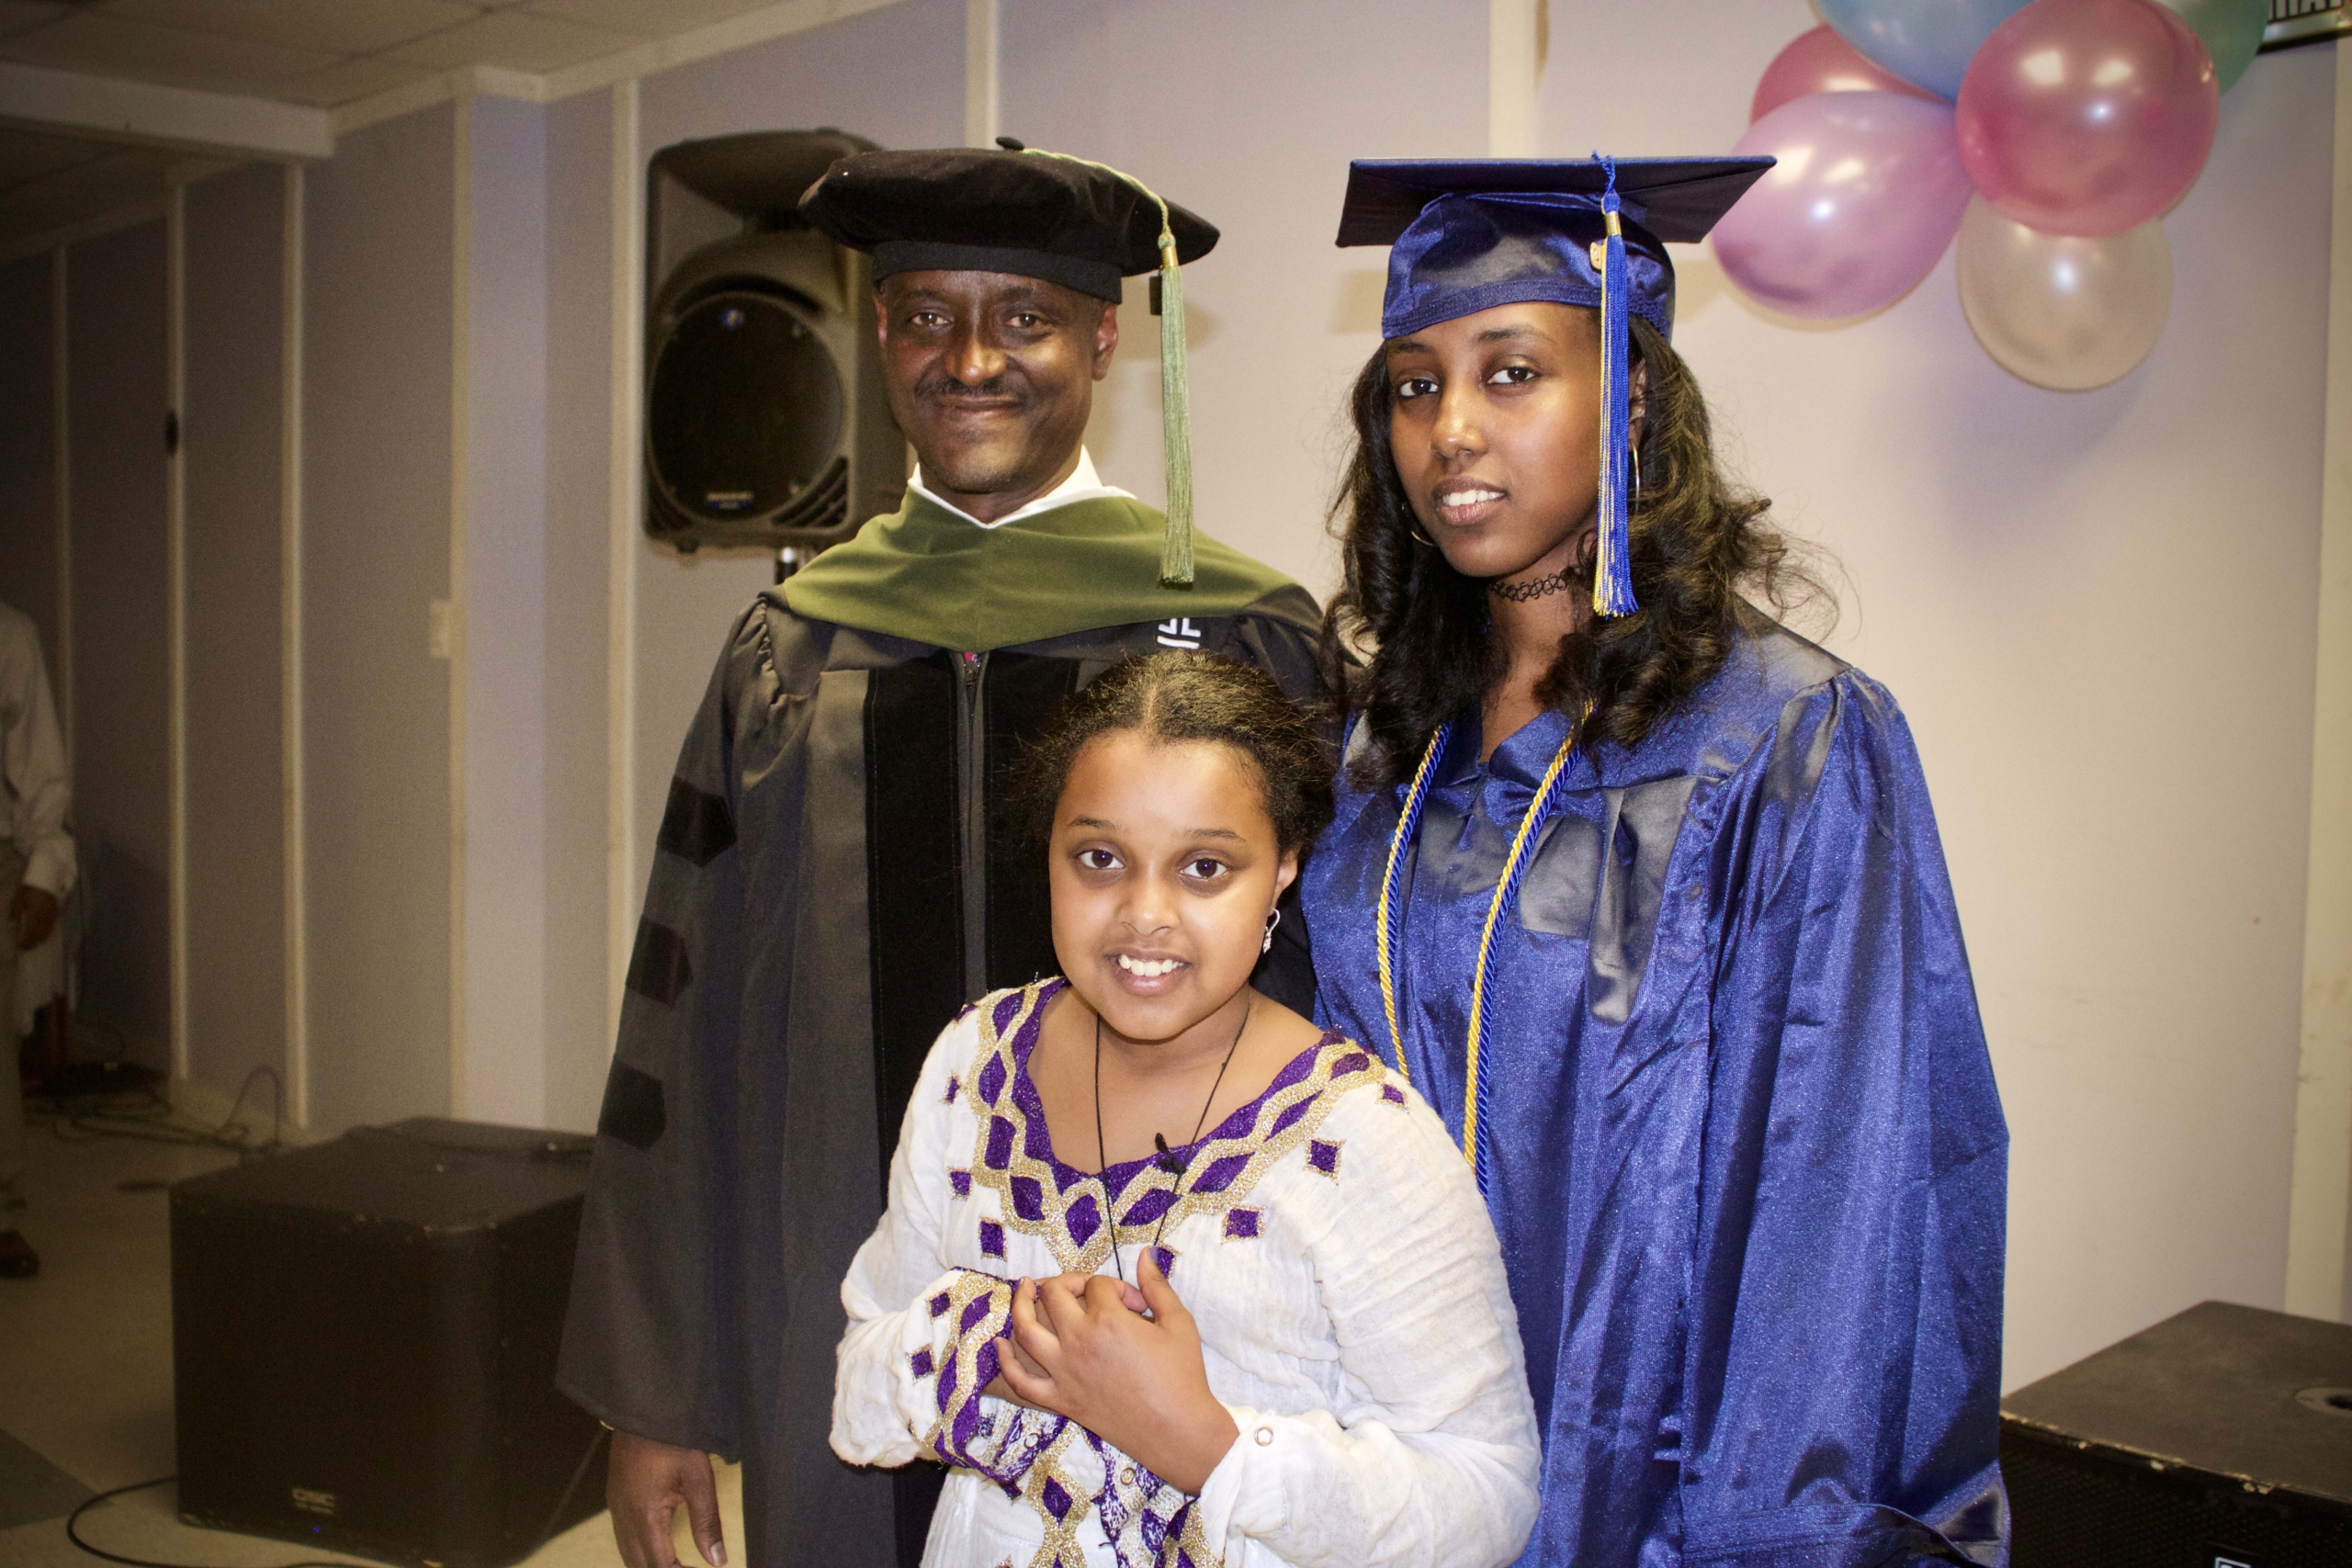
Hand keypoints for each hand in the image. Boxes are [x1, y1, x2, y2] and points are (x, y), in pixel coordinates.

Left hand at [11, 885, 56, 950]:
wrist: (45, 878)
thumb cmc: (30, 889)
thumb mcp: (18, 899)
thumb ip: (15, 912)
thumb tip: (12, 924)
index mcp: (35, 914)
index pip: (31, 932)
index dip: (26, 941)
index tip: (20, 947)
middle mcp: (45, 917)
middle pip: (40, 933)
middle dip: (33, 942)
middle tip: (27, 948)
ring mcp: (52, 915)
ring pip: (47, 931)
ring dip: (41, 938)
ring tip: (35, 944)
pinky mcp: (56, 911)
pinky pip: (52, 925)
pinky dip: (47, 932)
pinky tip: (44, 935)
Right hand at [606, 1429, 724, 1567]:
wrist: (644, 1407)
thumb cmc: (674, 1440)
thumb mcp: (698, 1479)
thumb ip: (707, 1522)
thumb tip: (717, 1560)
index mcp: (644, 1516)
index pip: (659, 1565)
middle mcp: (623, 1516)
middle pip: (638, 1565)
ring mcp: (615, 1507)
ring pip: (627, 1553)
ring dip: (649, 1564)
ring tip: (677, 1565)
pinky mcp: (614, 1497)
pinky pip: (622, 1536)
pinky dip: (638, 1550)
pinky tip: (657, 1546)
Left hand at [998, 1253, 1237, 1493]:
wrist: (1177, 1430)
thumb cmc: (1182, 1376)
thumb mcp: (1178, 1322)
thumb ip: (1157, 1285)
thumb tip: (1145, 1254)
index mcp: (1108, 1321)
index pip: (1098, 1285)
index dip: (1118, 1286)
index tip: (1137, 1303)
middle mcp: (1079, 1342)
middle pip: (1055, 1295)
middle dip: (1068, 1282)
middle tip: (1082, 1287)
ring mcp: (1064, 1372)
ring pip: (1026, 1330)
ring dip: (1020, 1305)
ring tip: (1025, 1289)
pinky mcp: (1060, 1400)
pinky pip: (1022, 1381)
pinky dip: (1007, 1362)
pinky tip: (1000, 1344)